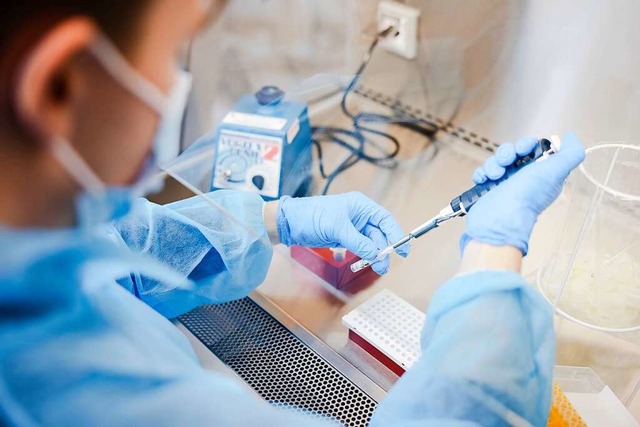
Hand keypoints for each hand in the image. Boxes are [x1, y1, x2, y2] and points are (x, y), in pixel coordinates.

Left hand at [277, 192, 408, 274]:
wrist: (290, 223)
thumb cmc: (312, 216)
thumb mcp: (337, 228)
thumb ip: (358, 242)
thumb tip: (376, 254)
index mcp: (360, 205)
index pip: (385, 220)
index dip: (396, 234)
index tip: (403, 249)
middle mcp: (359, 215)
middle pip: (379, 234)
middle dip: (384, 249)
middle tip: (383, 265)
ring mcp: (352, 227)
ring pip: (370, 243)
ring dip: (374, 255)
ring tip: (377, 268)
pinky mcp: (344, 237)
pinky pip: (360, 247)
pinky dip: (364, 255)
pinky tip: (366, 262)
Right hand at [462, 133, 584, 254]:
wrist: (500, 218)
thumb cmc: (528, 196)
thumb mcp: (556, 172)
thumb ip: (571, 153)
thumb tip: (570, 138)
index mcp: (540, 172)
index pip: (533, 148)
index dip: (526, 144)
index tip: (523, 150)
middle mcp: (523, 177)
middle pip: (512, 151)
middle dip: (507, 152)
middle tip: (507, 163)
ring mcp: (504, 182)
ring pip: (496, 160)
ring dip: (493, 163)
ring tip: (495, 176)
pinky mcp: (487, 188)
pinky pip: (482, 171)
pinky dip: (481, 173)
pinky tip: (484, 180)